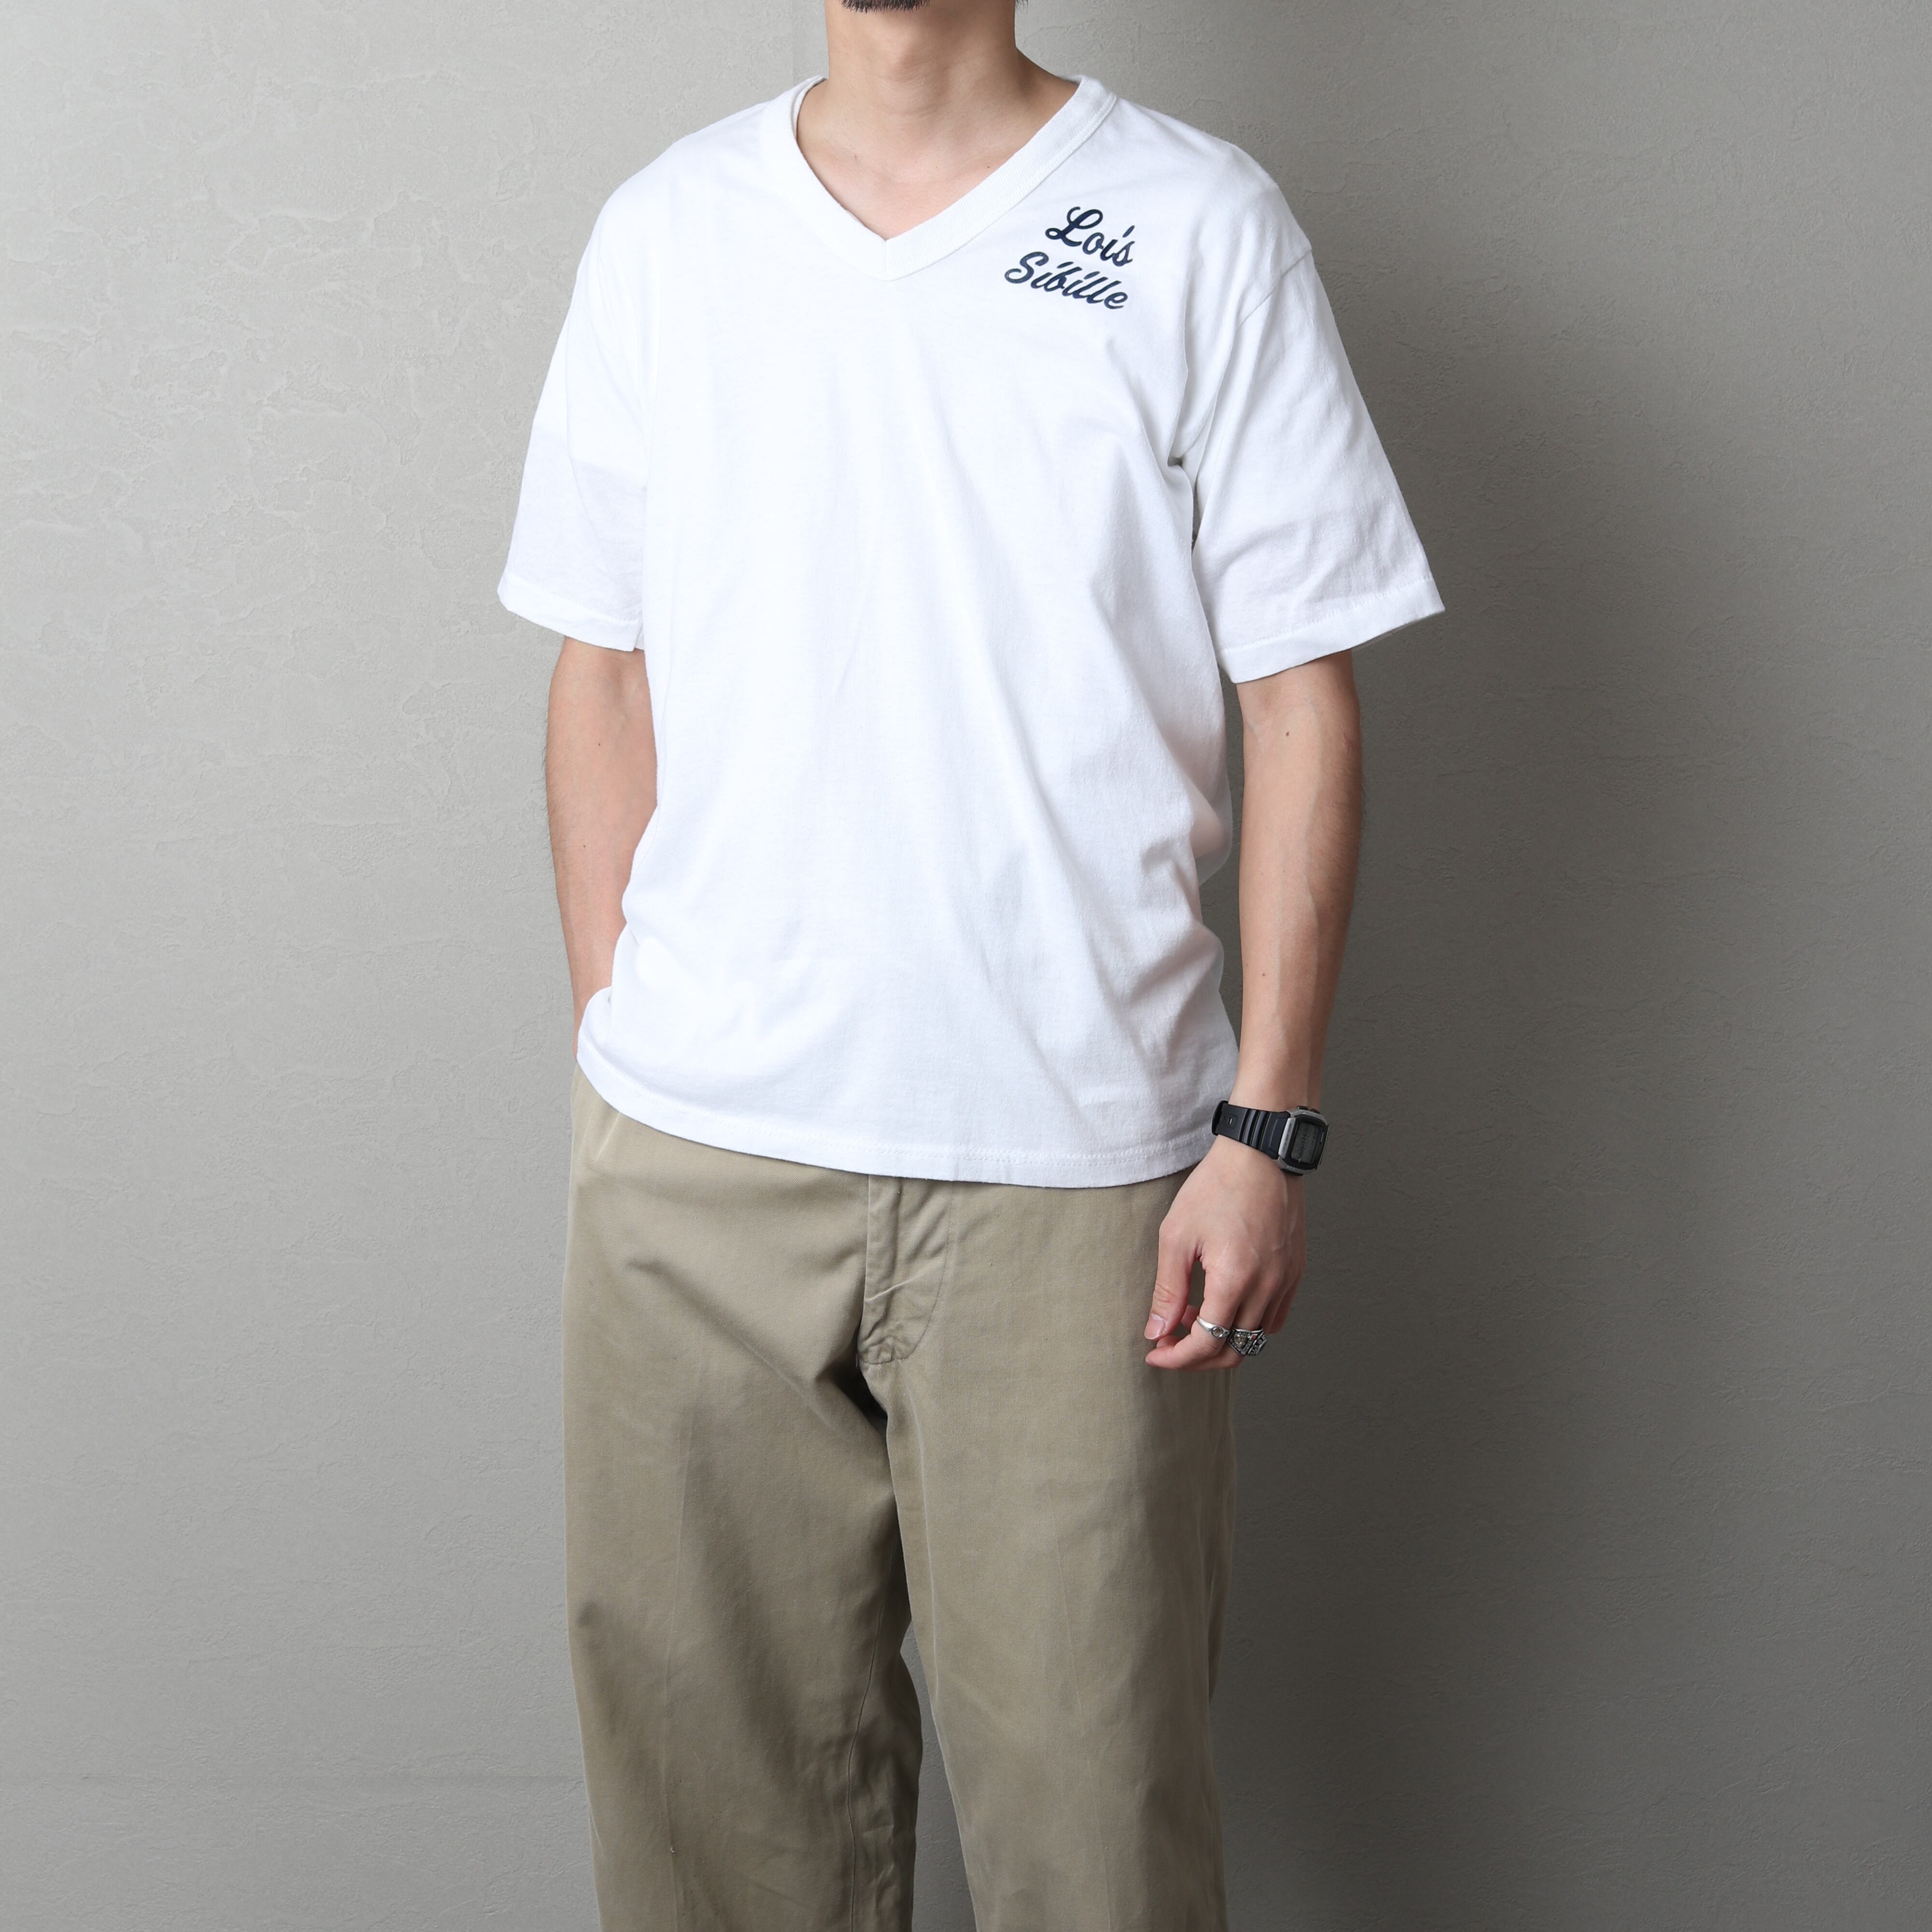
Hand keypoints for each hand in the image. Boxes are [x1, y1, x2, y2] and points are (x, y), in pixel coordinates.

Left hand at [1144, 1135, 1303, 1370]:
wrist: (1261, 1153)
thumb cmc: (1217, 1186)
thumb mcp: (1177, 1235)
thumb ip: (1168, 1290)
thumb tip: (1157, 1331)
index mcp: (1235, 1280)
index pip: (1207, 1344)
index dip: (1177, 1357)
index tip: (1155, 1352)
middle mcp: (1267, 1287)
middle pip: (1234, 1350)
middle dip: (1197, 1355)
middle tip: (1170, 1338)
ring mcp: (1286, 1280)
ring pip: (1256, 1337)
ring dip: (1222, 1338)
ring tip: (1195, 1312)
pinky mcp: (1295, 1270)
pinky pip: (1275, 1317)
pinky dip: (1248, 1322)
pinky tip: (1225, 1301)